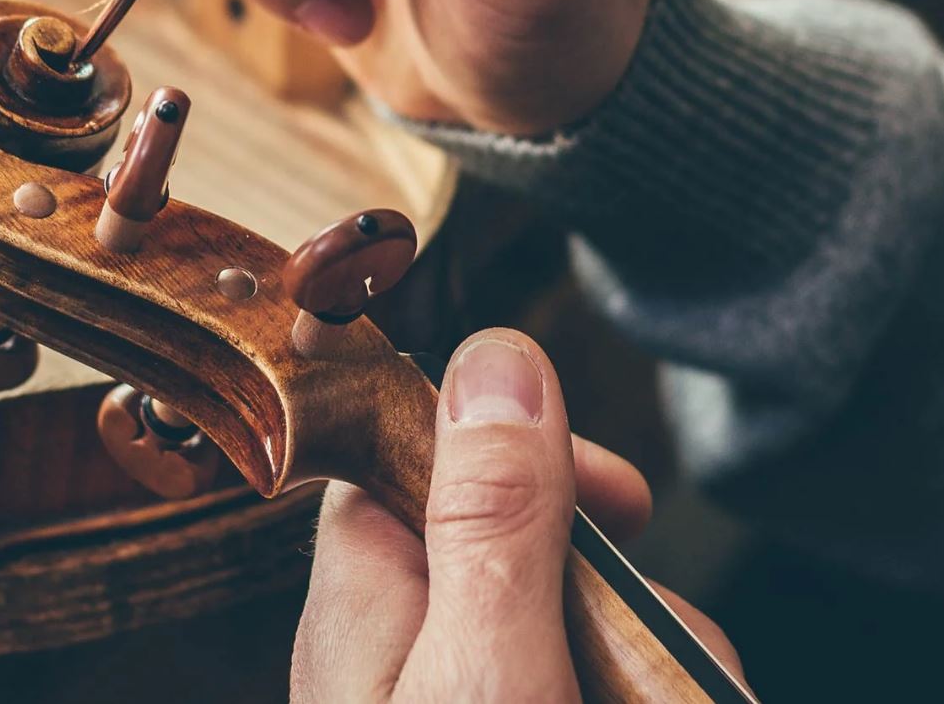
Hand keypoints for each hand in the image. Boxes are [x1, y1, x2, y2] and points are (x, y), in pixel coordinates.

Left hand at [291, 328, 747, 700]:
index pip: (423, 453)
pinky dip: (639, 689)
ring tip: (666, 698)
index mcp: (363, 598)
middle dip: (624, 594)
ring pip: (581, 620)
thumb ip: (494, 519)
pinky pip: (591, 676)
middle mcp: (397, 643)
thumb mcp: (486, 666)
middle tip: (669, 657)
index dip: (527, 452)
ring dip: (649, 663)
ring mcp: (452, 688)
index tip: (620, 492)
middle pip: (528, 541)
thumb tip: (494, 361)